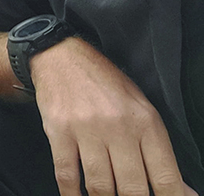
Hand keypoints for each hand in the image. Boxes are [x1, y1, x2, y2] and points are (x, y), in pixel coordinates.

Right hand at [31, 38, 195, 195]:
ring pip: (100, 186)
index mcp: (145, 122)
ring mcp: (86, 129)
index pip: (165, 176)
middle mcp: (118, 126)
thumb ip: (158, 150)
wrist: (63, 57)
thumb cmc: (104, 84)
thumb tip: (180, 189)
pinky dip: (71, 194)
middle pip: (132, 188)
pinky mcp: (59, 131)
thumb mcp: (141, 109)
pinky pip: (67, 174)